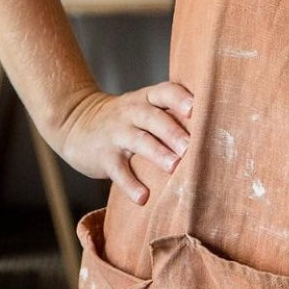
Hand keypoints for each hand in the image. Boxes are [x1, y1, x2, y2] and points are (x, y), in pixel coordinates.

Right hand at [57, 82, 193, 204]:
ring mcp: (116, 134)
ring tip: (174, 167)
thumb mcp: (142, 107)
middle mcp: (131, 112)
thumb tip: (212, 131)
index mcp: (145, 99)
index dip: (180, 98)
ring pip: (138, 141)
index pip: (165, 91)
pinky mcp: (104, 157)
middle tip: (191, 147)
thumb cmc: (124, 118)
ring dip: (157, 153)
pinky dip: (130, 184)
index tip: (195, 108)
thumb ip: (169, 114)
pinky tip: (143, 197)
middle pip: (154, 117)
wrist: (76, 121)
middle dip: (173, 131)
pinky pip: (118, 170)